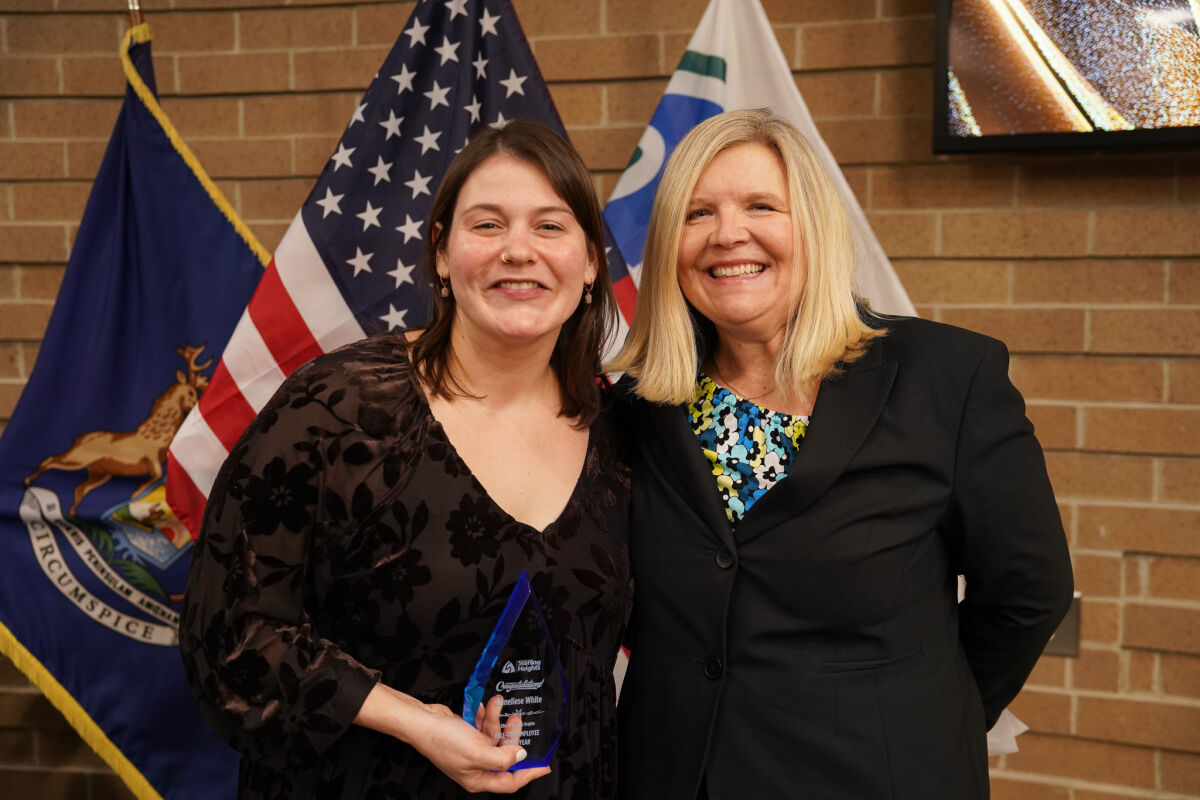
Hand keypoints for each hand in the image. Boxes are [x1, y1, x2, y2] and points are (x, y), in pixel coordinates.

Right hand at [355, 685, 550, 793]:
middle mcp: (476, 767)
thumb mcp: (478, 752)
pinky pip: (483, 727)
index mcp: (478, 778)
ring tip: (497, 704)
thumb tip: (520, 756)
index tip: (543, 766)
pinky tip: (486, 706)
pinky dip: (486, 716)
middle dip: (511, 737)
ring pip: (494, 737)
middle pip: (504, 756)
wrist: (422, 722)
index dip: (528, 774)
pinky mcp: (466, 736)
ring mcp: (470, 751)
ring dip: (497, 720)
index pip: (510, 782)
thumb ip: (503, 758)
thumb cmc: (444, 741)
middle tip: (517, 721)